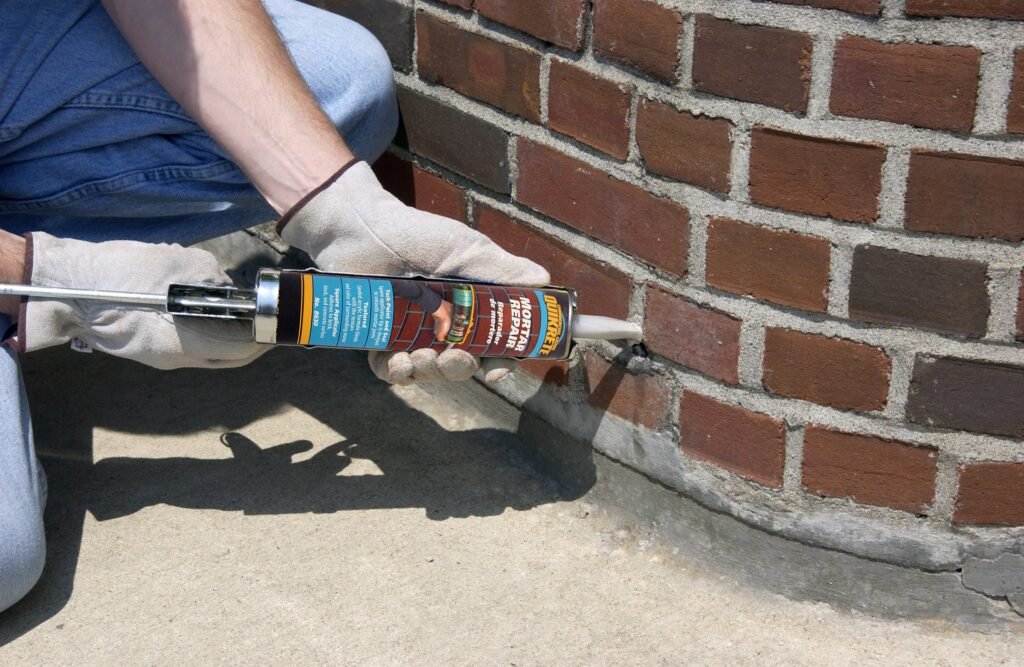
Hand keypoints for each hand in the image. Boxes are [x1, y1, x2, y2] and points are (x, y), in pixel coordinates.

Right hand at [17, 233, 266, 369]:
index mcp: (186, 344)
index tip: (282, 321)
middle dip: (256, 339)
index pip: (243, 350)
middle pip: (231, 357)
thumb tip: (230, 289)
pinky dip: (213, 334)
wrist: (64, 288)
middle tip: (272, 317)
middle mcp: (178, 359)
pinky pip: (194, 347)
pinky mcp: (152, 349)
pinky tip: (218, 312)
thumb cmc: (120, 274)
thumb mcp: (178, 264)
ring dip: (234, 337)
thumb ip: (213, 278)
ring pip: (213, 354)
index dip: (267, 336)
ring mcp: (163, 358)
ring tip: (251, 313)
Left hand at [278, 160, 550, 383]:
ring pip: (429, 372)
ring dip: (430, 372)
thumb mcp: (464, 249)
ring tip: (420, 355)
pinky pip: (390, 371)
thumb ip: (502, 269)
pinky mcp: (378, 340)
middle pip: (463, 365)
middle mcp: (444, 325)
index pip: (495, 343)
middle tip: (453, 358)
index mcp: (471, 306)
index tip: (497, 367)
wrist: (360, 227)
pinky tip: (397, 360)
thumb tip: (544, 280)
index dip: (501, 360)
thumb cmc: (416, 234)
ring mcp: (411, 334)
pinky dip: (396, 373)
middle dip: (461, 369)